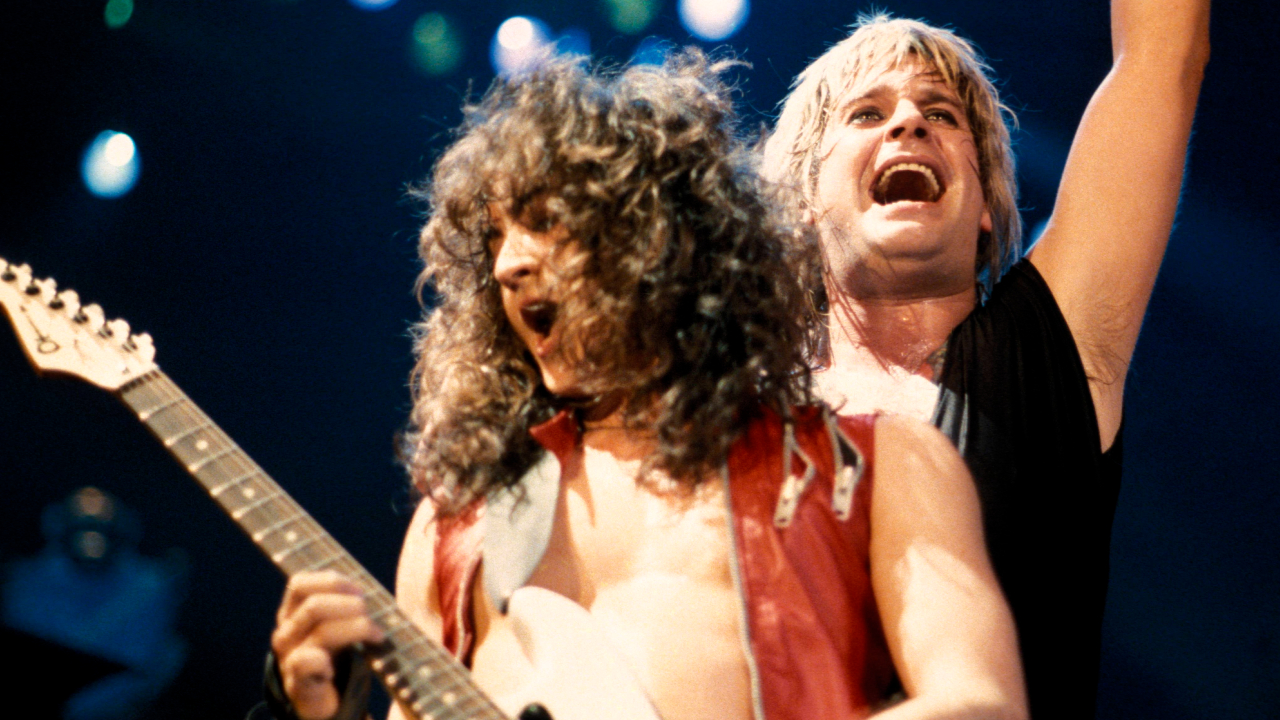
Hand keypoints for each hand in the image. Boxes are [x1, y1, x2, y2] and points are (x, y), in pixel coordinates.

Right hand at [271, 571, 384, 719]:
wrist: (317, 699)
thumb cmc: (332, 653)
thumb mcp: (334, 623)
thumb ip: (345, 604)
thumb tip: (374, 591)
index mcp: (292, 612)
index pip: (300, 584)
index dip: (332, 582)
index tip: (360, 591)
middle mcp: (286, 631)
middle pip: (314, 605)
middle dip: (351, 605)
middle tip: (372, 615)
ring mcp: (288, 657)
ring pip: (321, 632)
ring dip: (357, 629)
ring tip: (376, 635)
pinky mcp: (296, 682)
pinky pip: (307, 663)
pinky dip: (325, 662)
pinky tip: (338, 667)